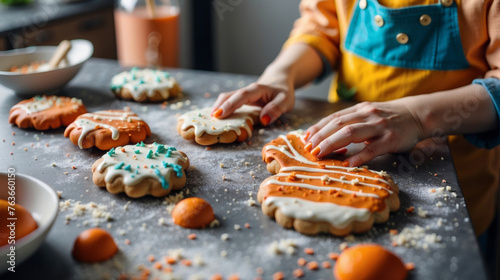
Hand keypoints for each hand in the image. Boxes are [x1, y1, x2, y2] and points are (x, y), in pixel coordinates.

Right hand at [211, 81, 294, 125]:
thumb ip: (276, 108)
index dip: (230, 105)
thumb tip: (264, 120)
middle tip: (210, 119)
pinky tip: (215, 118)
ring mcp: (241, 94)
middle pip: (229, 96)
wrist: (279, 80)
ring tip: (209, 120)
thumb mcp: (286, 100)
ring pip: (226, 98)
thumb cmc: (283, 92)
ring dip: (217, 107)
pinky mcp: (239, 99)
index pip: (241, 96)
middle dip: (219, 106)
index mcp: (257, 89)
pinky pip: (228, 102)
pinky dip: (220, 109)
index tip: (220, 115)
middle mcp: (246, 91)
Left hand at [303, 101, 424, 165]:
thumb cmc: (389, 118)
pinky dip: (358, 156)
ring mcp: (379, 126)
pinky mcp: (391, 139)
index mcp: (359, 110)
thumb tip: (328, 137)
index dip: (318, 128)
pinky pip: (372, 149)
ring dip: (332, 144)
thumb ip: (352, 123)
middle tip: (308, 149)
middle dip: (320, 137)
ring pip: (351, 133)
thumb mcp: (368, 114)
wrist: (418, 114)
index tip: (305, 138)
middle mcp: (367, 115)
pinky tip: (347, 163)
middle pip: (338, 124)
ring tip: (320, 154)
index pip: (334, 118)